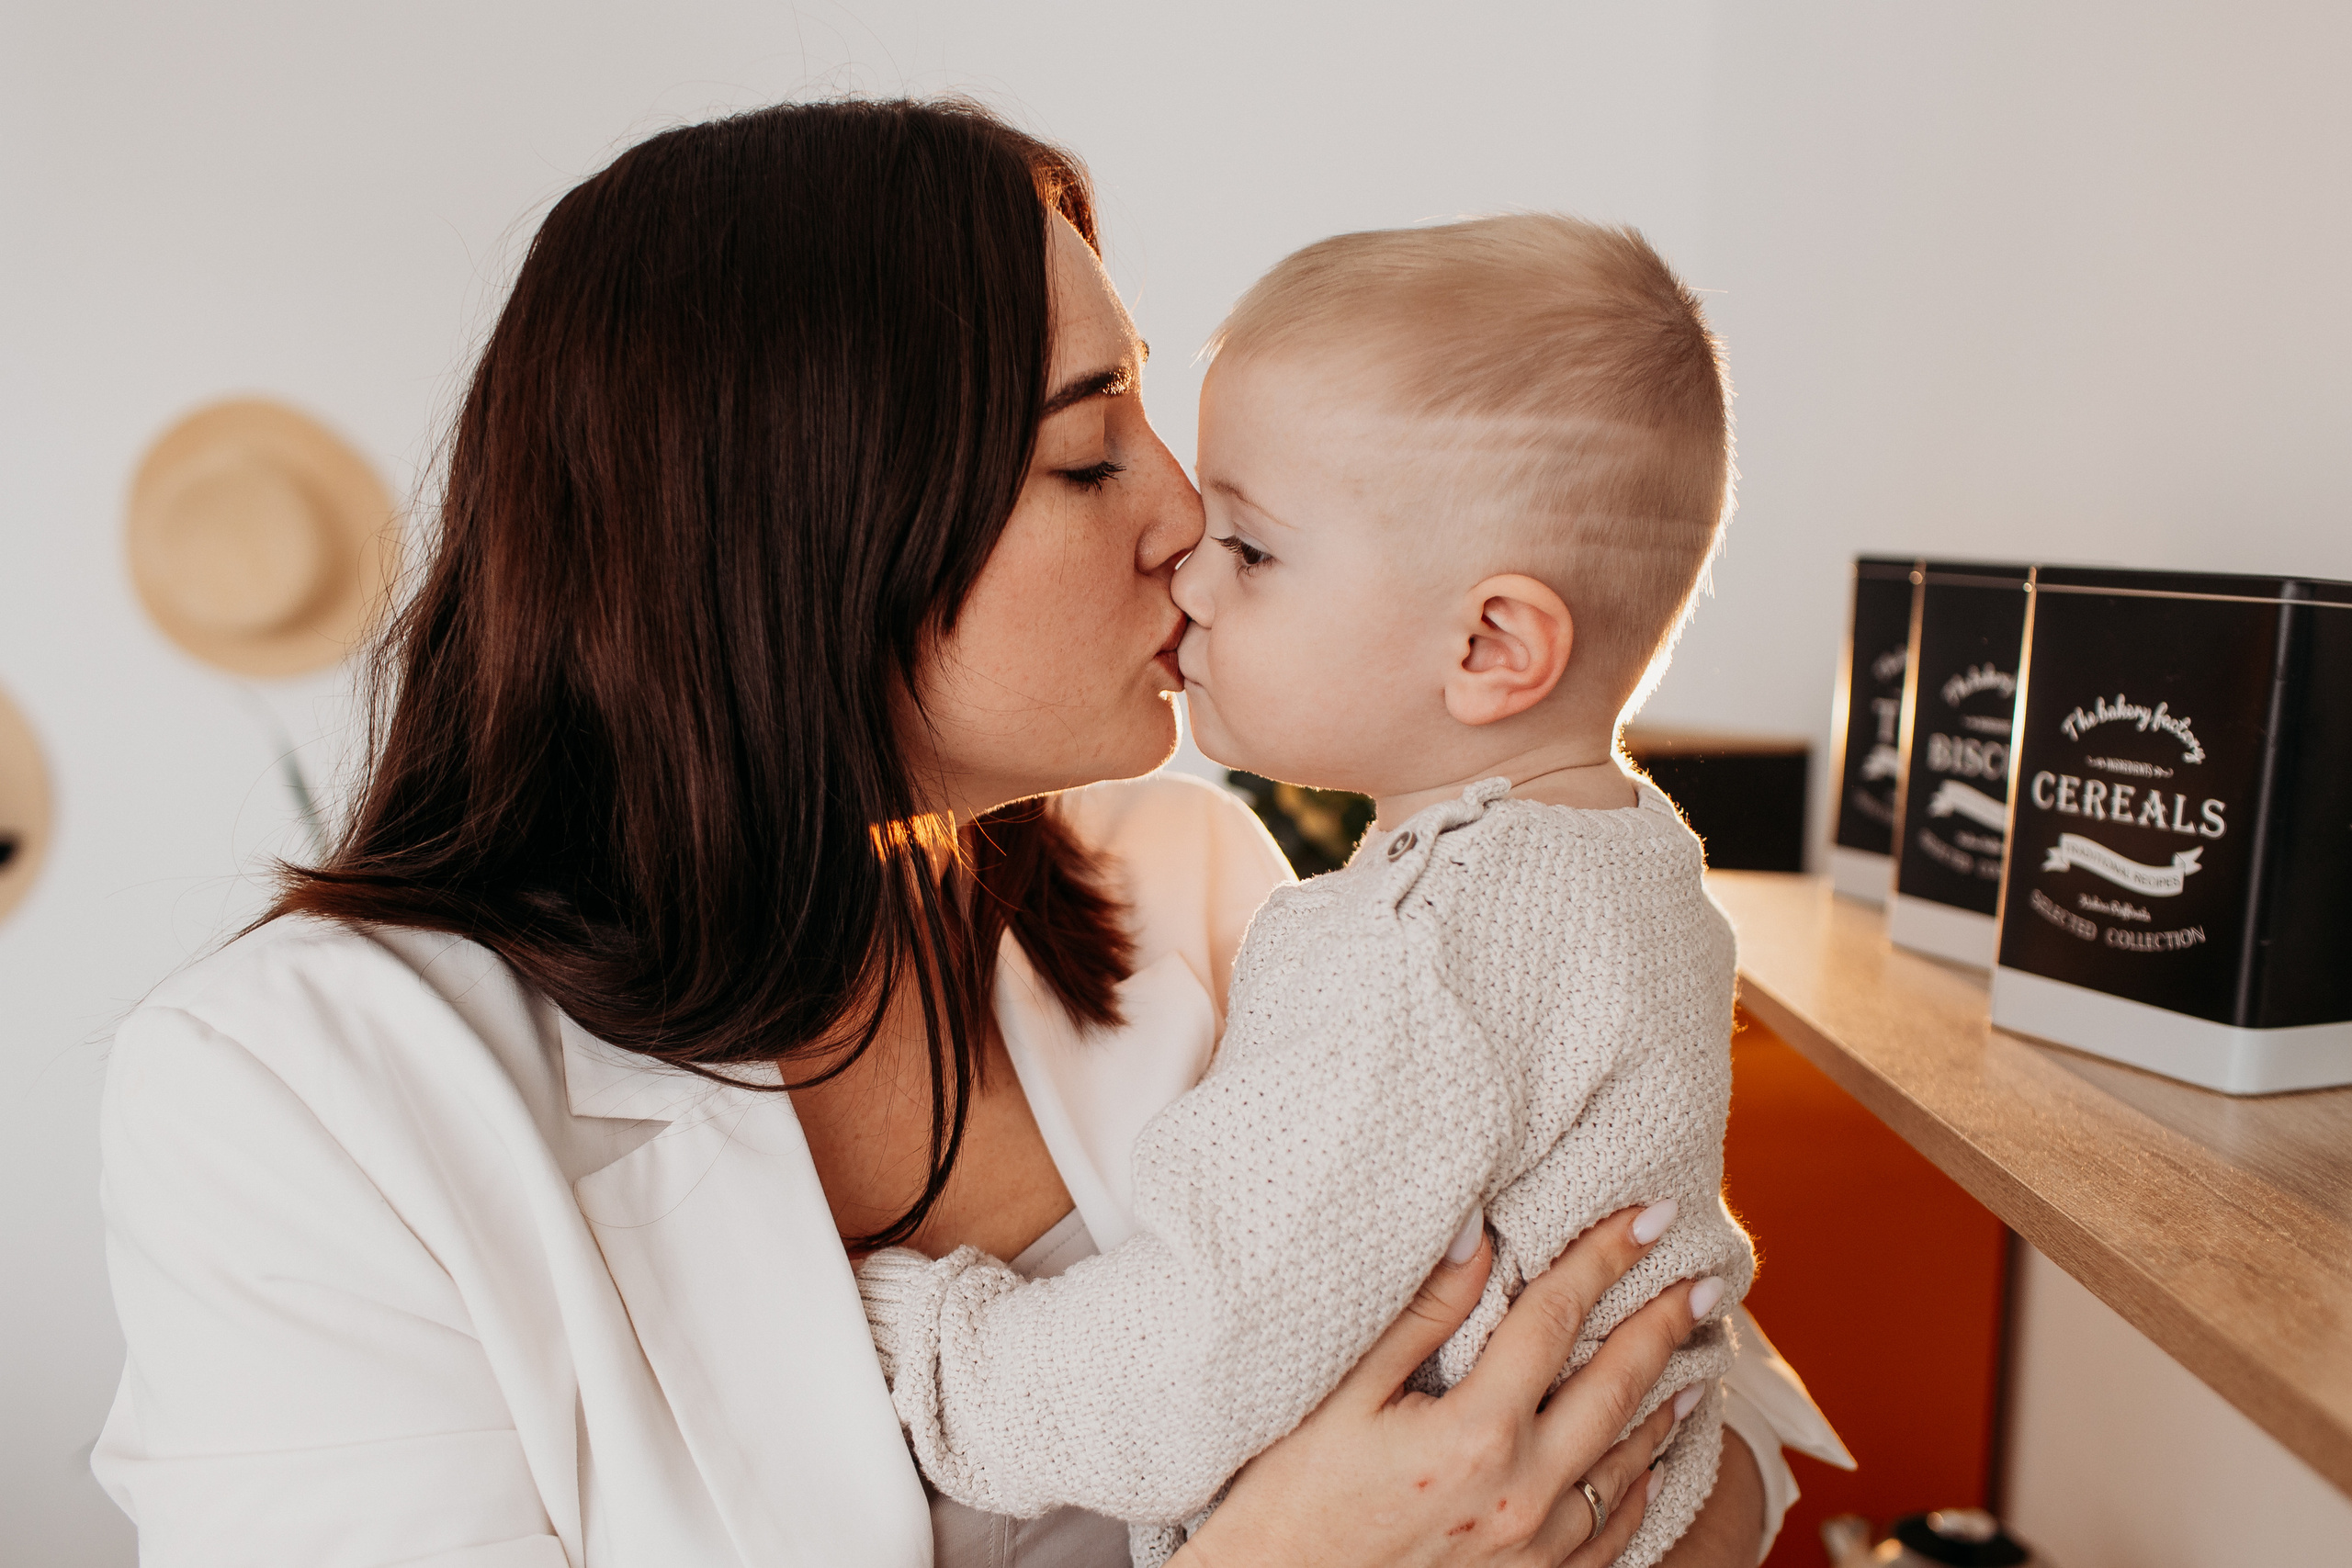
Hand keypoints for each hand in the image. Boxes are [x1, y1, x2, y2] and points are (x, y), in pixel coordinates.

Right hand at [1178, 1205, 1709, 1567]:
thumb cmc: (1291, 1498)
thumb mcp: (1339, 1395)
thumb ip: (1417, 1315)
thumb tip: (1476, 1233)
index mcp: (1475, 1433)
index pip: (1556, 1320)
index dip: (1604, 1259)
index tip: (1648, 1216)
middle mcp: (1521, 1493)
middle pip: (1615, 1389)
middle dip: (1665, 1326)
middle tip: (1707, 1281)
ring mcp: (1532, 1549)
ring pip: (1624, 1465)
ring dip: (1665, 1405)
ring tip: (1698, 1361)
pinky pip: (1609, 1533)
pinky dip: (1639, 1487)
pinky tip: (1651, 1460)